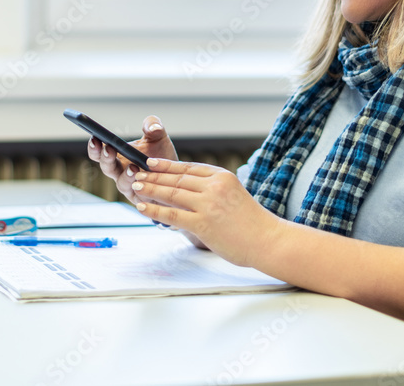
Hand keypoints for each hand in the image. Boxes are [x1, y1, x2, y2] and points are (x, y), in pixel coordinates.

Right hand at [87, 116, 177, 204]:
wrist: (177, 176)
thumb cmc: (162, 156)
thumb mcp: (159, 136)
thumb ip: (154, 125)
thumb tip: (153, 127)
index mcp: (118, 156)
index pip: (99, 152)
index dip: (94, 146)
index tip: (95, 137)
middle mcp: (120, 172)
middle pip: (106, 168)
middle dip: (105, 158)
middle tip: (108, 149)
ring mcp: (130, 186)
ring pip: (121, 183)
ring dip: (125, 176)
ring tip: (132, 168)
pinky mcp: (141, 198)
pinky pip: (138, 196)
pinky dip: (141, 189)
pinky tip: (146, 181)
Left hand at [130, 158, 280, 267]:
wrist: (268, 240)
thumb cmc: (251, 222)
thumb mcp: (233, 195)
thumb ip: (211, 191)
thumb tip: (184, 192)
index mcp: (222, 176)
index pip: (188, 168)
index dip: (166, 165)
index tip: (150, 163)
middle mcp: (214, 186)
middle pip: (176, 178)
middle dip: (153, 176)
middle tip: (136, 173)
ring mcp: (208, 204)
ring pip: (172, 193)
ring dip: (150, 189)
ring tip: (135, 186)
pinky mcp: (203, 223)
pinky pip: (172, 214)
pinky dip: (155, 209)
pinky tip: (142, 206)